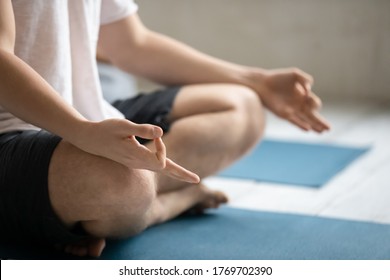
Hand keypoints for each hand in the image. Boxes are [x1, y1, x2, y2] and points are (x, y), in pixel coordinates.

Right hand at [72, 119, 199, 182]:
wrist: (89, 139)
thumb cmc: (105, 130)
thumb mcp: (123, 126)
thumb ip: (142, 129)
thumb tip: (160, 133)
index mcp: (137, 157)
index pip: (160, 160)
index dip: (163, 148)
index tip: (155, 134)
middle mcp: (139, 163)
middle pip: (165, 170)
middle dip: (181, 174)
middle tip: (197, 181)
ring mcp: (137, 163)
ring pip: (160, 169)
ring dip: (175, 171)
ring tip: (191, 179)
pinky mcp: (135, 160)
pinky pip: (154, 166)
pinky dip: (166, 166)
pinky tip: (172, 168)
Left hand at [250, 68, 330, 132]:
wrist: (263, 84)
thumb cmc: (278, 78)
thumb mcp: (295, 74)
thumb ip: (305, 79)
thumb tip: (308, 90)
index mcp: (303, 96)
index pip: (314, 103)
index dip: (314, 102)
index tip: (305, 93)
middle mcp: (298, 105)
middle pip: (313, 115)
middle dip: (321, 122)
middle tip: (329, 128)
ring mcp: (291, 110)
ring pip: (306, 120)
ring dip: (314, 126)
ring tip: (322, 132)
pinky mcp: (283, 114)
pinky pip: (294, 121)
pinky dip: (301, 124)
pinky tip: (308, 129)